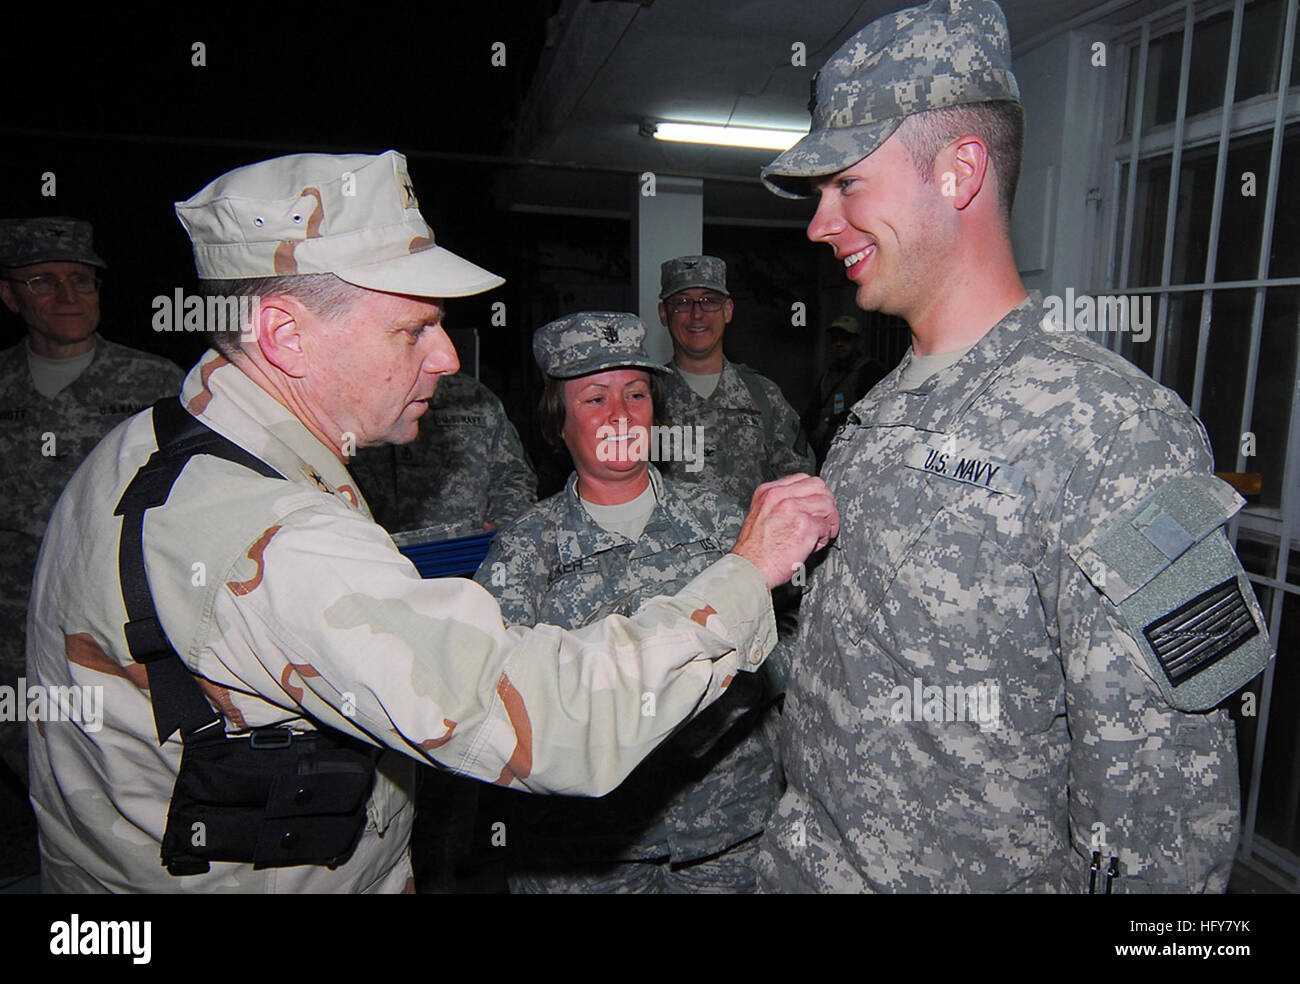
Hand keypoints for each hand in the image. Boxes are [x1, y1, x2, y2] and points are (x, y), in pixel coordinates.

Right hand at [731, 474, 838, 588]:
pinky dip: (824, 537)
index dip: (814, 493)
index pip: (802, 478)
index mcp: (768, 491)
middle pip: (818, 486)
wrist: (750, 568)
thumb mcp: (760, 515)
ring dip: (828, 520)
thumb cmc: (754, 550)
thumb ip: (779, 505)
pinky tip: (813, 545)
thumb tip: (805, 506)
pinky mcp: (806, 525)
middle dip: (826, 502)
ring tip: (820, 535)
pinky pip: (826, 526)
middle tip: (826, 518)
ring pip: (827, 504)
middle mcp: (781, 496)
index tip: (816, 505)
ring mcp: (794, 509)